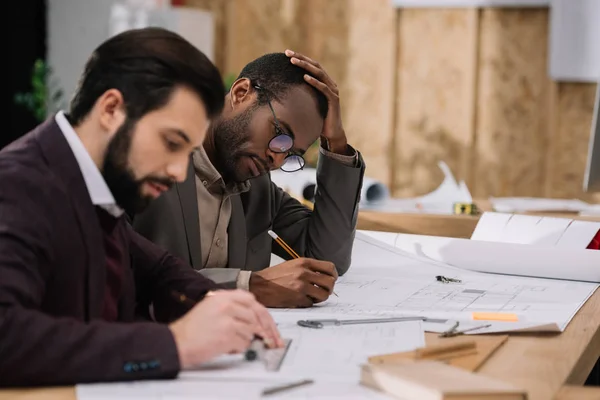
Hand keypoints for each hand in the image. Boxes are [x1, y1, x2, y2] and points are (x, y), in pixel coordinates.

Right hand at [169, 289, 283, 368]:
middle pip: (256, 314)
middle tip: (269, 337)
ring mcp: (228, 320)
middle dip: (264, 328)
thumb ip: (230, 307)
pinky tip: (228, 347)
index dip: (261, 313)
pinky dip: (239, 348)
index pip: (250, 300)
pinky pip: (244, 343)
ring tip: (231, 341)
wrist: (176, 343)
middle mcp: (226, 305)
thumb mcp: (209, 308)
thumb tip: (251, 317)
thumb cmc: (190, 329)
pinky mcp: (228, 335)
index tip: (267, 322)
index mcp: (221, 296)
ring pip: (251, 330)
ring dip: (245, 340)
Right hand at [250, 257, 337, 307]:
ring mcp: (301, 286)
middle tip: (323, 291)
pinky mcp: (297, 298)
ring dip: (320, 298)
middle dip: (329, 289)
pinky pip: (311, 303)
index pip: (329, 267)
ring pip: (323, 295)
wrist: (259, 285)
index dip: (333, 275)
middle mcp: (304, 273)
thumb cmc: (274, 276)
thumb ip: (308, 268)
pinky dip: (307, 303)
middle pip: (330, 282)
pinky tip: (300, 300)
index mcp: (304, 262)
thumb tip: (323, 276)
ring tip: (313, 297)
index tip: (331, 279)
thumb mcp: (292, 265)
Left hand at [285, 49, 347, 153]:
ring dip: (306, 66)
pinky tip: (305, 77)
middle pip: (315, 66)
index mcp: (324, 82)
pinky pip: (324, 88)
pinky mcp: (334, 100)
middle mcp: (330, 84)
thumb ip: (302, 94)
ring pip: (320, 74)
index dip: (301, 58)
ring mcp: (333, 91)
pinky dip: (314, 82)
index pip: (312, 66)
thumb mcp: (308, 103)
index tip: (287, 53)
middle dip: (301, 58)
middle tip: (288, 54)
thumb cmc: (318, 118)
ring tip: (293, 62)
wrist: (331, 132)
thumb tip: (283, 89)